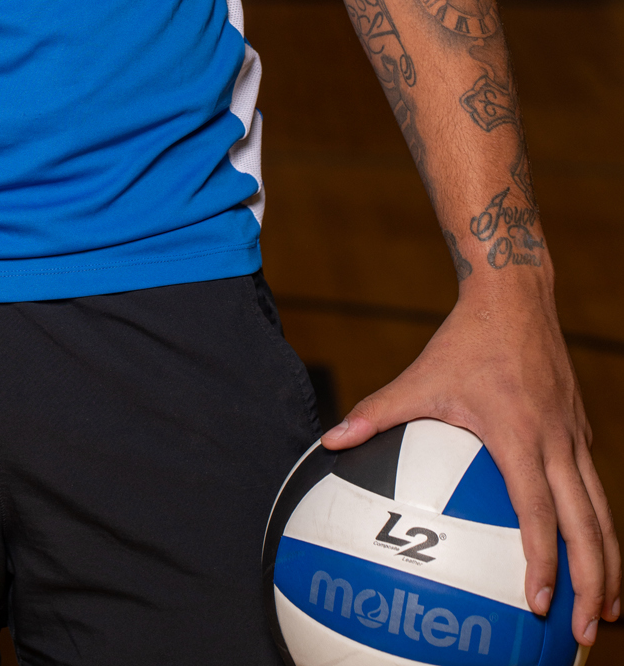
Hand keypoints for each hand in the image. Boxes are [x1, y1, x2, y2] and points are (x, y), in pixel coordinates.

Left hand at [321, 279, 619, 648]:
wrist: (516, 295)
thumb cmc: (466, 338)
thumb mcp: (420, 375)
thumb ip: (378, 411)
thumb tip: (331, 442)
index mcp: (519, 433)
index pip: (538, 511)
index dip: (542, 561)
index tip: (539, 603)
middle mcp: (556, 440)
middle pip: (588, 525)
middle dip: (593, 583)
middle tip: (585, 633)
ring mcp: (574, 435)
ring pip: (603, 511)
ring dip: (610, 565)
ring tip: (605, 613)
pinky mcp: (581, 429)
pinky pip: (595, 487)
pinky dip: (601, 526)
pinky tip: (593, 553)